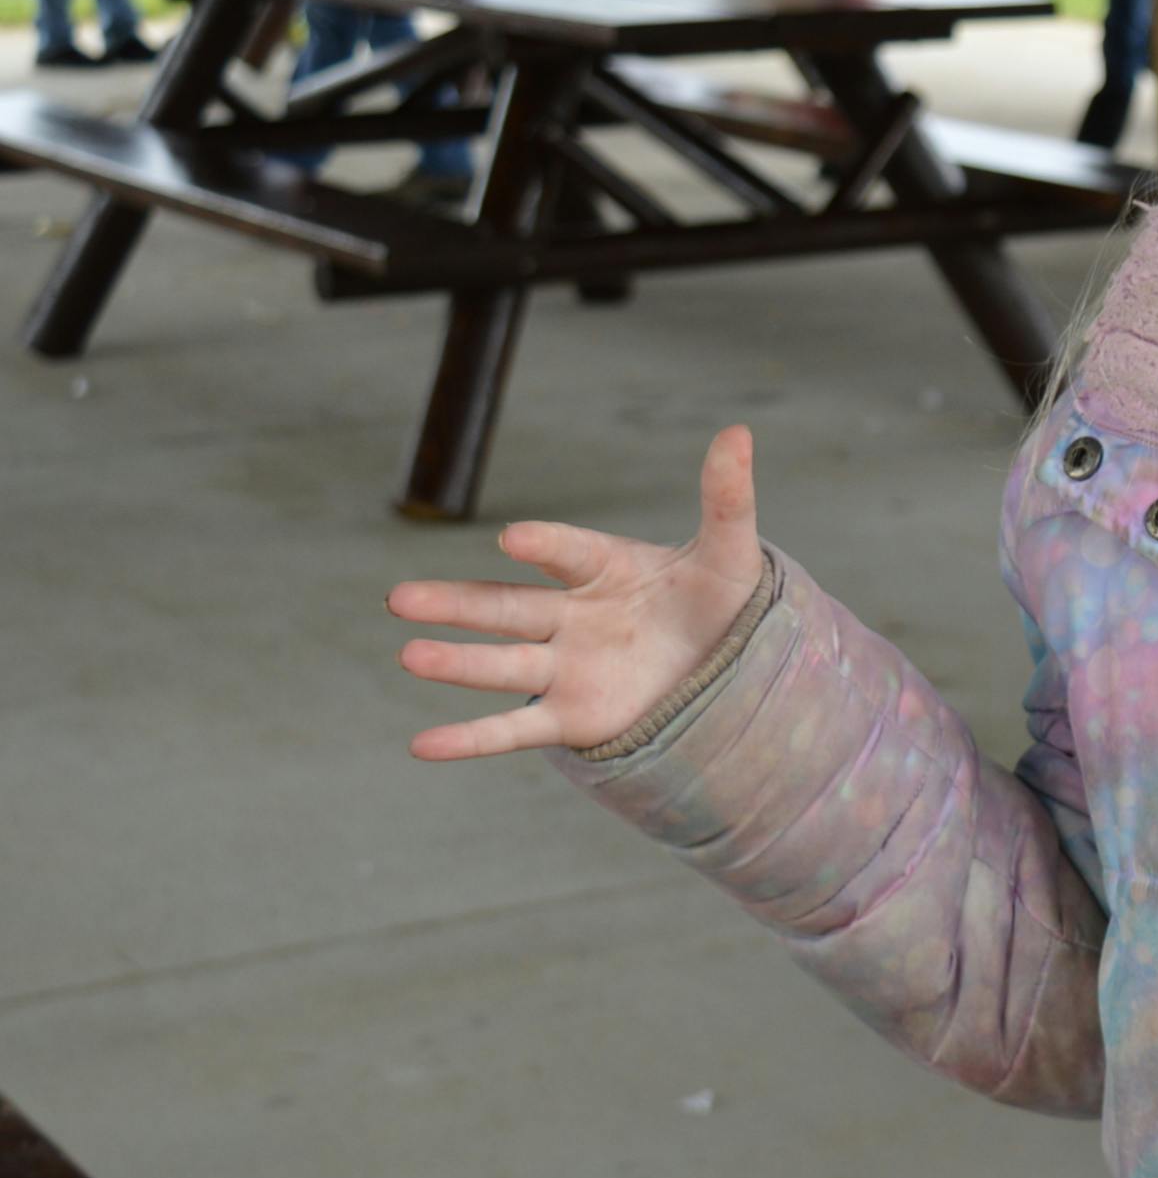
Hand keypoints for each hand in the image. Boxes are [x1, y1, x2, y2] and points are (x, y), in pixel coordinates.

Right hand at [387, 428, 767, 759]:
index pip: (568, 553)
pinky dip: (470, 738)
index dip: (544, 545)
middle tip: (400, 598)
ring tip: (409, 656)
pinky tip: (421, 746)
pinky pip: (515, 728)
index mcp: (603, 568)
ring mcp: (567, 667)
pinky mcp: (573, 716)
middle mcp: (572, 615)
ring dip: (456, 662)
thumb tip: (738, 432)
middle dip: (455, 603)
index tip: (516, 539)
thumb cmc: (724, 604)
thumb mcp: (733, 553)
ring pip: (502, 664)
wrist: (733, 671)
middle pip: (505, 607)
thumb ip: (727, 499)